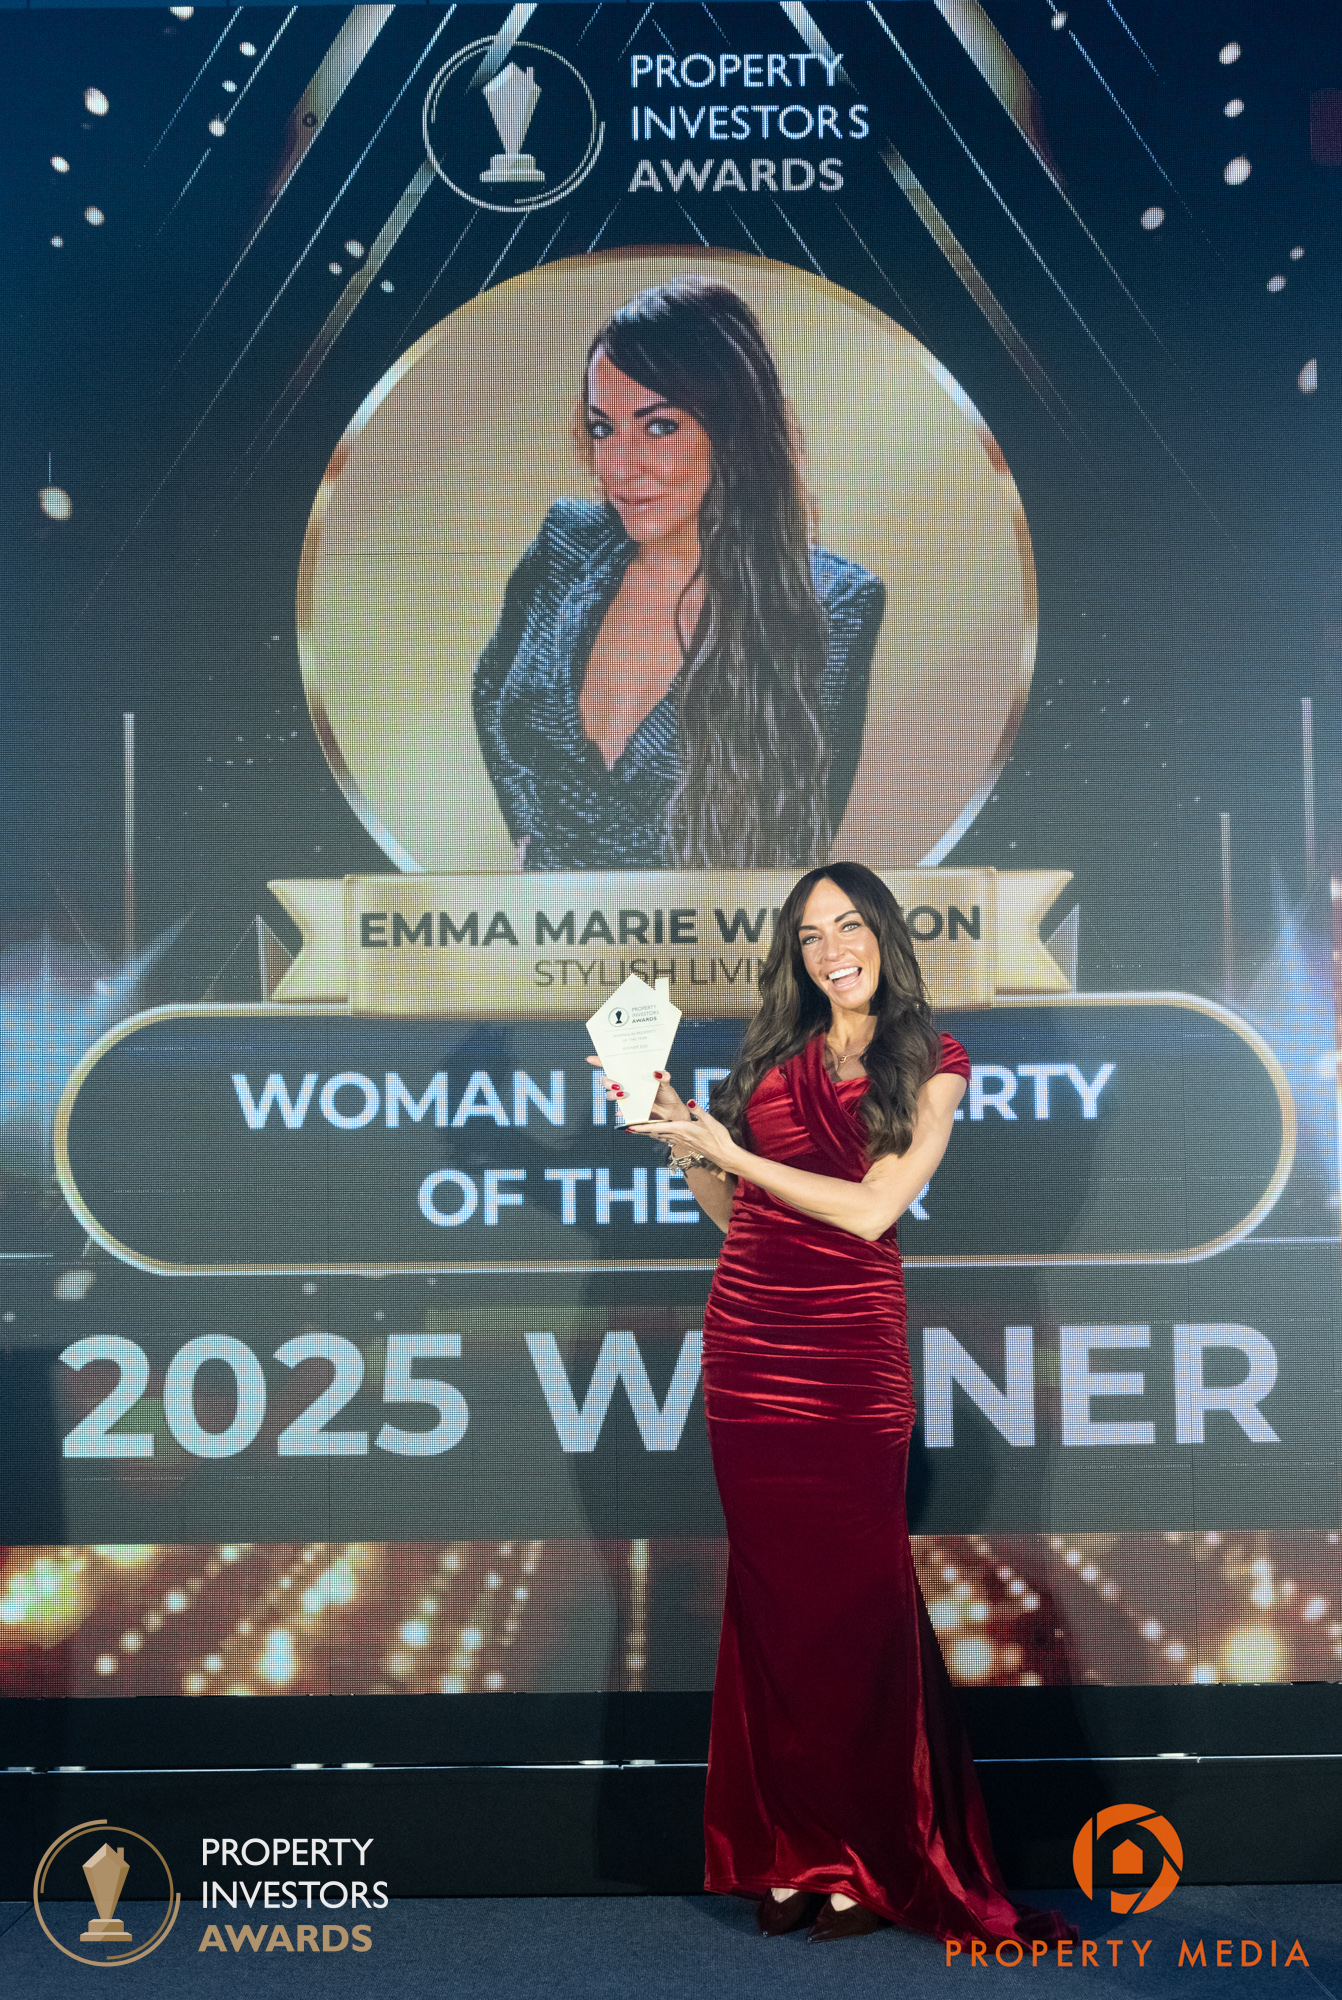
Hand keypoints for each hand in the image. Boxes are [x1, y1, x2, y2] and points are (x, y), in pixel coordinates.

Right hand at [584, 1055, 689, 1136]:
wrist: (671, 1112)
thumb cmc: (666, 1093)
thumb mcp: (666, 1082)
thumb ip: (664, 1077)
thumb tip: (657, 1073)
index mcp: (631, 1074)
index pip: (613, 1066)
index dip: (600, 1061)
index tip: (591, 1059)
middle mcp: (626, 1085)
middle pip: (606, 1080)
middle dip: (607, 1081)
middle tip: (617, 1085)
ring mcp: (626, 1098)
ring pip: (609, 1095)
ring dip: (612, 1095)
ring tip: (623, 1095)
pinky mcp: (629, 1110)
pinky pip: (620, 1111)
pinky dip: (620, 1112)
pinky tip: (623, 1112)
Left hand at [624, 1097, 740, 1176]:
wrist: (723, 1154)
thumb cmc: (718, 1137)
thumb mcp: (709, 1120)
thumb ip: (697, 1110)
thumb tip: (689, 1101)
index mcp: (681, 1130)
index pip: (656, 1128)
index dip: (642, 1128)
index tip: (629, 1128)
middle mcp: (677, 1137)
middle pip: (654, 1133)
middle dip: (640, 1130)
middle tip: (626, 1127)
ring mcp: (681, 1142)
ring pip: (659, 1136)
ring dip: (648, 1133)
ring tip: (636, 1130)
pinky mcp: (685, 1143)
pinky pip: (666, 1138)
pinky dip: (658, 1135)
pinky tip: (656, 1133)